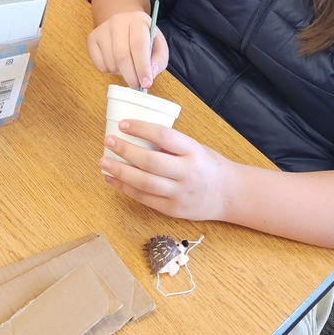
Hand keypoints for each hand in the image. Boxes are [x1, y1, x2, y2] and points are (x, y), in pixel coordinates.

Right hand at [87, 11, 168, 88]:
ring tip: (128, 67)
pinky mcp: (92, 39)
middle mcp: (118, 21)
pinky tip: (116, 63)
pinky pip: (99, 65)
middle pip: (122, 55)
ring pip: (110, 62)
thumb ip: (159, 60)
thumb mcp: (158, 44)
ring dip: (121, 73)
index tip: (146, 83)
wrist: (124, 23)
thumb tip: (150, 74)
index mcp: (137, 20)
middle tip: (136, 85)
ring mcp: (102, 30)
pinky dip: (110, 71)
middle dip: (131, 75)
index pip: (138, 45)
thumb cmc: (143, 37)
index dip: (142, 67)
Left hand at [99, 120, 232, 219]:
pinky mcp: (173, 210)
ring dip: (120, 172)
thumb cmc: (208, 165)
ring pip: (144, 183)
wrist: (229, 194)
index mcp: (193, 151)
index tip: (123, 124)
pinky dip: (125, 188)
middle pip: (150, 162)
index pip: (164, 136)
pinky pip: (145, 198)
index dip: (141, 129)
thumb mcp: (195, 148)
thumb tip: (137, 137)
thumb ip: (171, 145)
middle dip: (125, 150)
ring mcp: (180, 193)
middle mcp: (187, 173)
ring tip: (104, 162)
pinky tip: (112, 179)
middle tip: (108, 141)